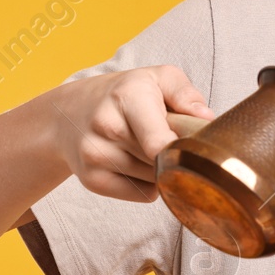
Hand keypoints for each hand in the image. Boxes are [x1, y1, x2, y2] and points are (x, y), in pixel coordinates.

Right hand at [44, 64, 213, 202]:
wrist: (67, 113)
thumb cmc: (122, 94)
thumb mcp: (156, 78)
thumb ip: (185, 93)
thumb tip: (206, 119)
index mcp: (128, 97)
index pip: (159, 142)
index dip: (183, 148)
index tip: (192, 144)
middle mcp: (107, 127)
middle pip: (165, 161)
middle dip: (175, 153)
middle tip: (166, 135)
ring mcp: (96, 156)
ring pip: (157, 181)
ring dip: (161, 169)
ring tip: (145, 146)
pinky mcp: (92, 180)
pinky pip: (143, 195)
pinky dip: (148, 184)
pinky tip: (135, 163)